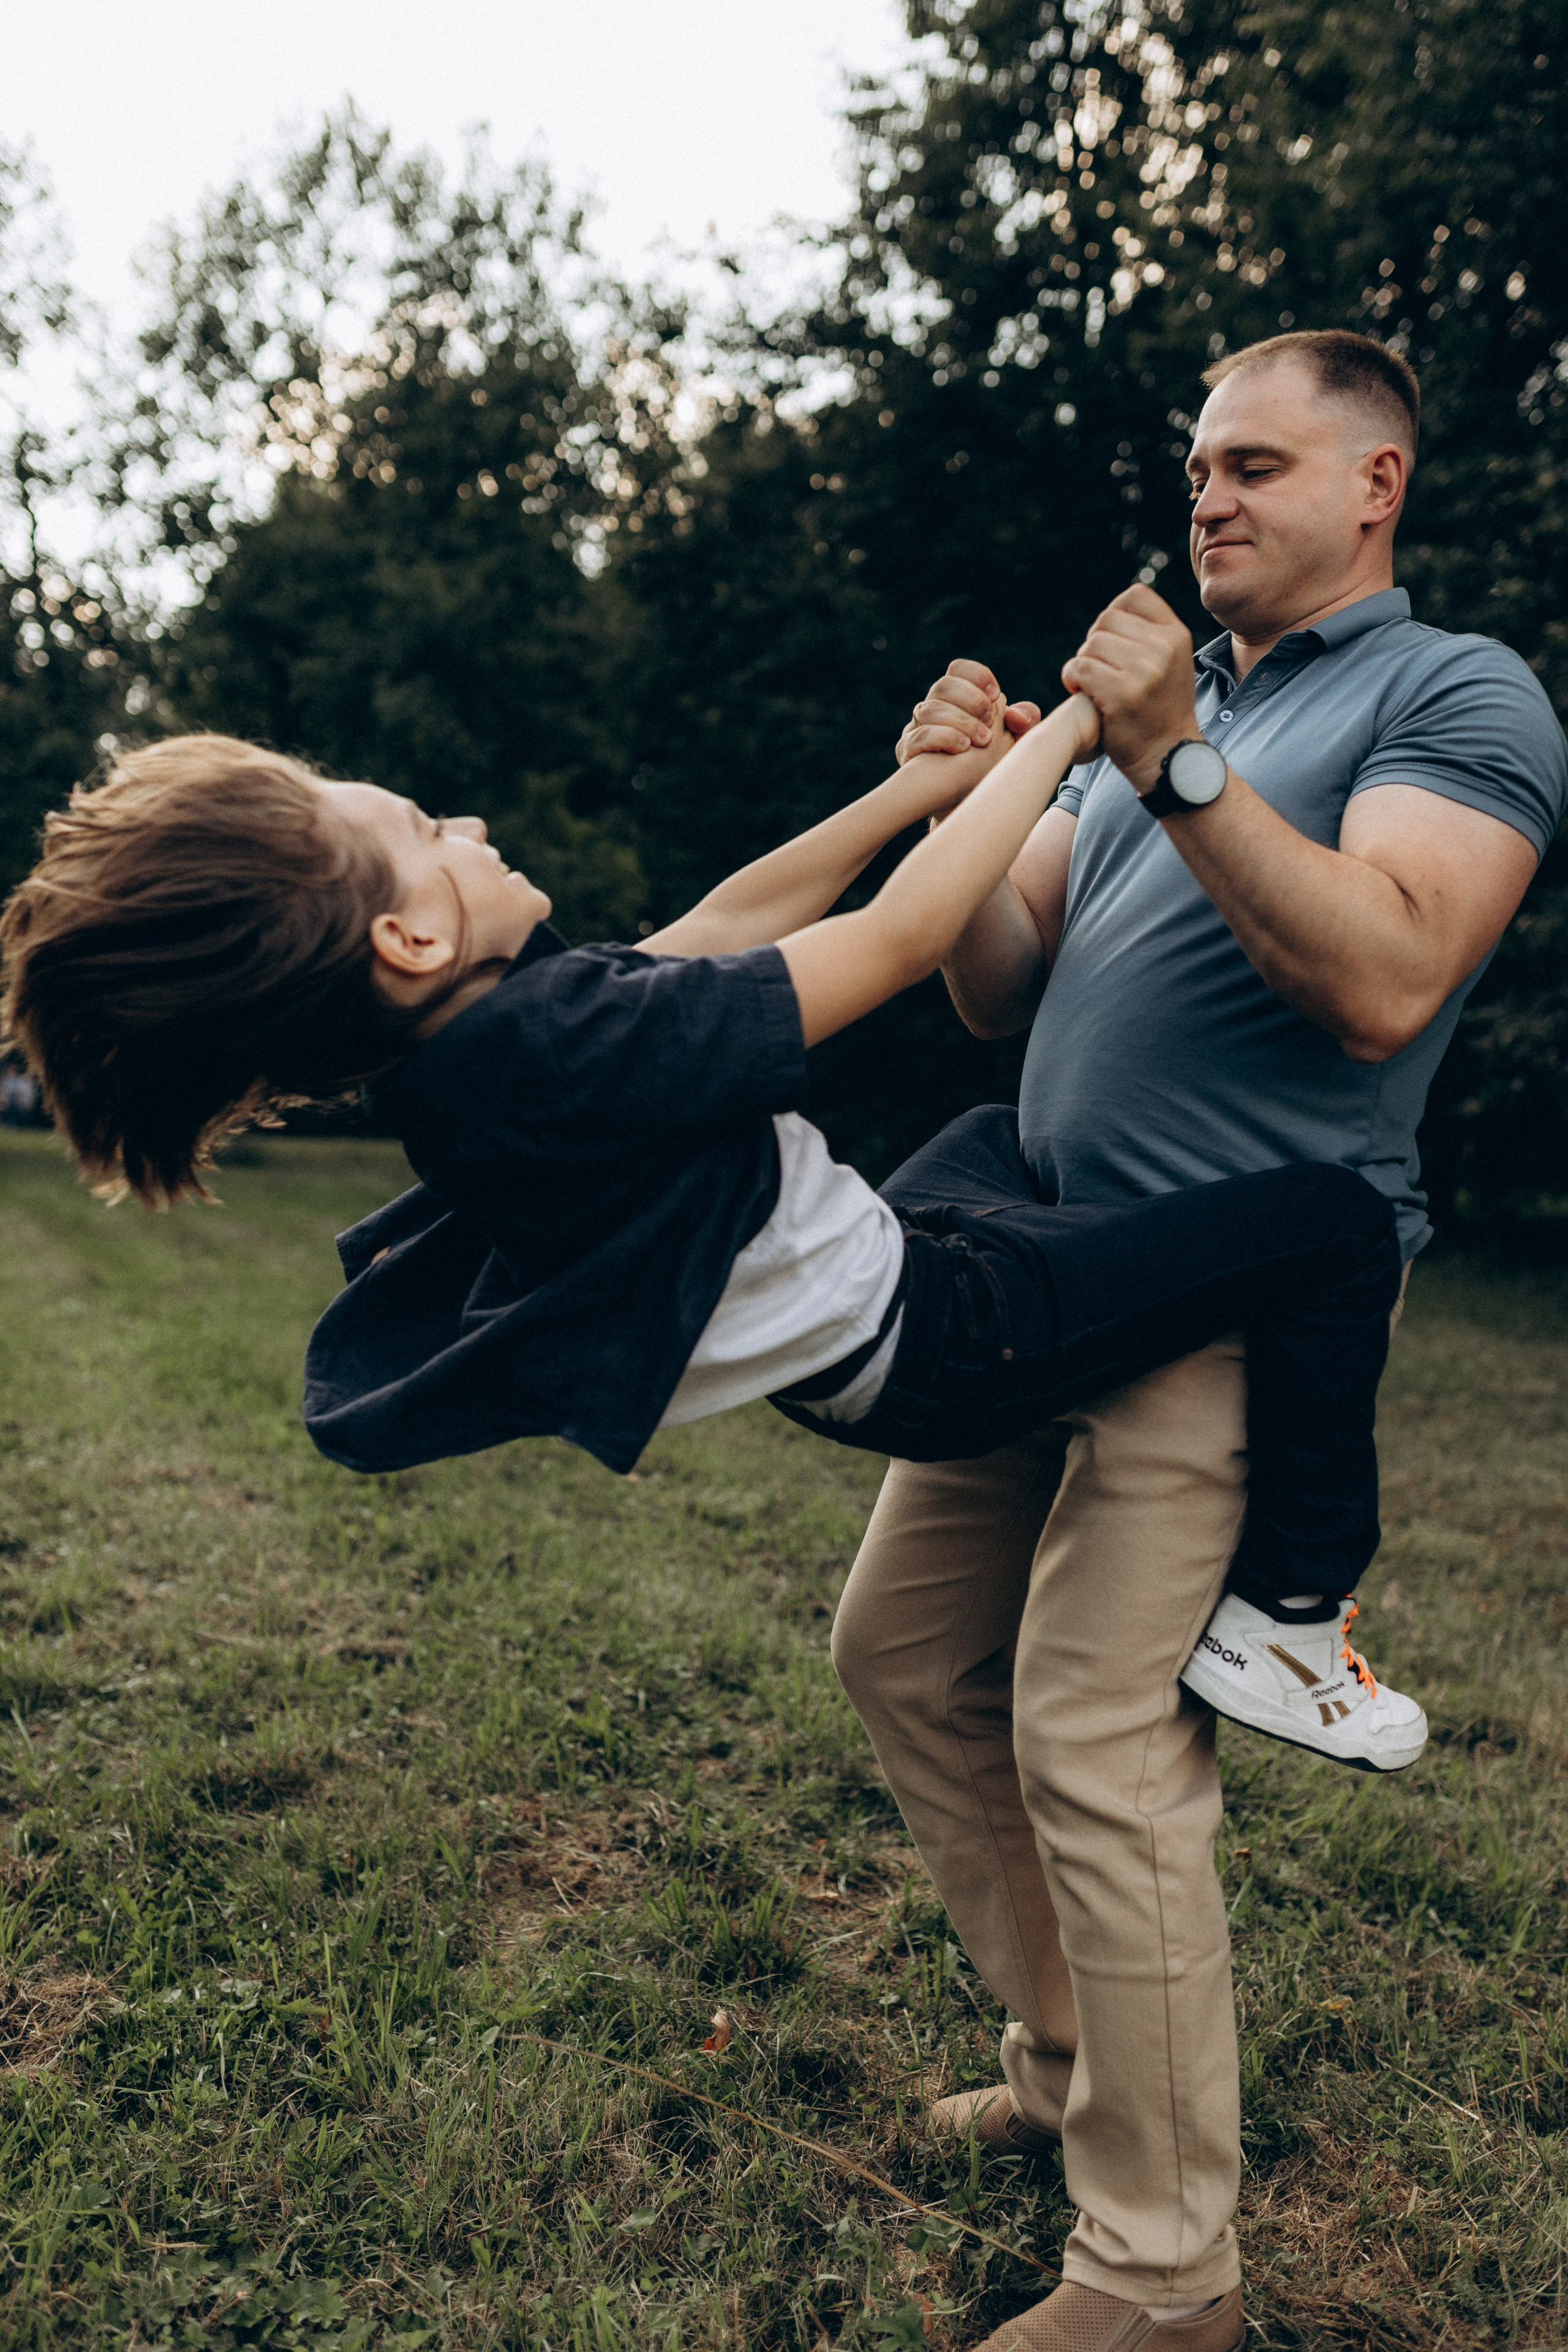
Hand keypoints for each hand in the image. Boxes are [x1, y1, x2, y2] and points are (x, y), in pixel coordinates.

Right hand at [907, 688, 1015, 819]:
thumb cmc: (989, 767)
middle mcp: (933, 710)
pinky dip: (943, 737)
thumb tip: (1017, 715)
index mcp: (956, 700)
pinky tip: (963, 747)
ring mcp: (916, 730)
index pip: (958, 671)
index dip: (976, 676)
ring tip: (984, 739)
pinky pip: (919, 736)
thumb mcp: (1014, 744)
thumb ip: (1024, 723)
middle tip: (991, 720)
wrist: (966, 804)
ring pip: (929, 709)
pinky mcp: (908, 753)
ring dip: (961, 720)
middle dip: (971, 699)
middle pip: (943, 686)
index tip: (996, 694)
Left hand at [1061, 586, 1199, 793]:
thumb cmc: (1160, 709)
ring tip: (1093, 685)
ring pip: (1091, 645)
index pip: (1135, 596)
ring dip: (1082, 664)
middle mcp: (1164, 648)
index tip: (1113, 644)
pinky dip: (1072, 680)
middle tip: (1099, 671)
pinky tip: (1081, 693)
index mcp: (1176, 634)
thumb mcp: (1171, 662)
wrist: (1167, 756)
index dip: (1114, 616)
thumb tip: (1114, 609)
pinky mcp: (1122, 695)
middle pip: (1106, 620)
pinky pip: (1079, 668)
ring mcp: (1145, 671)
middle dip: (1094, 644)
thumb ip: (1149, 634)